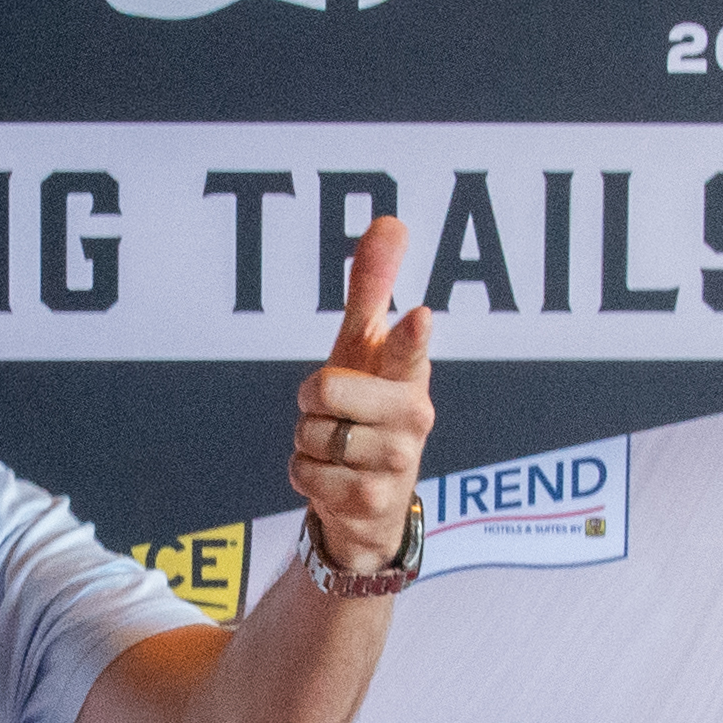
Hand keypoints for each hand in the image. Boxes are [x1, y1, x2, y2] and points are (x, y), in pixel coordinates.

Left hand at [292, 213, 435, 578]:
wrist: (371, 502)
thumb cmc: (368, 409)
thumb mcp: (365, 350)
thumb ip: (373, 288)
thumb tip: (390, 220)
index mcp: (411, 375)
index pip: (409, 349)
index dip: (408, 334)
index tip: (418, 316)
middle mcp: (413, 417)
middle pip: (327, 388)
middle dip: (311, 398)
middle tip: (334, 409)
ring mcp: (397, 463)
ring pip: (311, 434)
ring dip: (308, 441)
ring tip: (337, 448)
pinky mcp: (372, 502)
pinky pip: (304, 473)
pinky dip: (304, 473)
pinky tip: (332, 479)